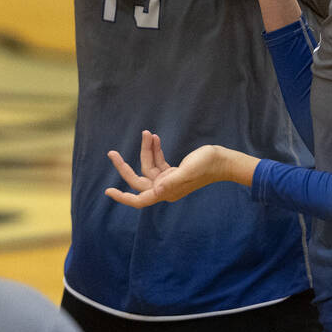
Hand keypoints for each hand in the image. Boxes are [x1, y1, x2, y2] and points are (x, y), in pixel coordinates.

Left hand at [105, 131, 228, 208]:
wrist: (223, 161)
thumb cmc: (208, 166)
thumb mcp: (188, 171)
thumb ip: (172, 181)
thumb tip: (156, 191)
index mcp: (166, 192)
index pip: (140, 199)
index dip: (123, 197)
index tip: (108, 192)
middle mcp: (165, 188)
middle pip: (138, 180)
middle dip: (125, 166)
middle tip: (111, 153)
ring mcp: (169, 180)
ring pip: (148, 166)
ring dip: (146, 150)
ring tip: (147, 133)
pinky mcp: (173, 171)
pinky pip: (158, 161)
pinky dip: (155, 150)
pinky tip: (155, 138)